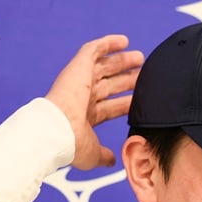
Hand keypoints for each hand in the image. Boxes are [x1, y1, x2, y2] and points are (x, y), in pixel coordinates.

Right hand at [45, 34, 143, 169]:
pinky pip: (93, 50)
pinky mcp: (78, 67)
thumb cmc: (72, 145)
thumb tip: (112, 160)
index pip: (111, 107)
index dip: (126, 103)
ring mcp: (80, 81)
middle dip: (126, 80)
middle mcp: (83, 97)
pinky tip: (124, 40)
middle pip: (110, 85)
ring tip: (139, 57)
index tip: (142, 100)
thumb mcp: (93, 154)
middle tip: (144, 74)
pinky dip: (107, 43)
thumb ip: (103, 155)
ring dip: (121, 61)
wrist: (57, 131)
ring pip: (104, 66)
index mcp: (86, 117)